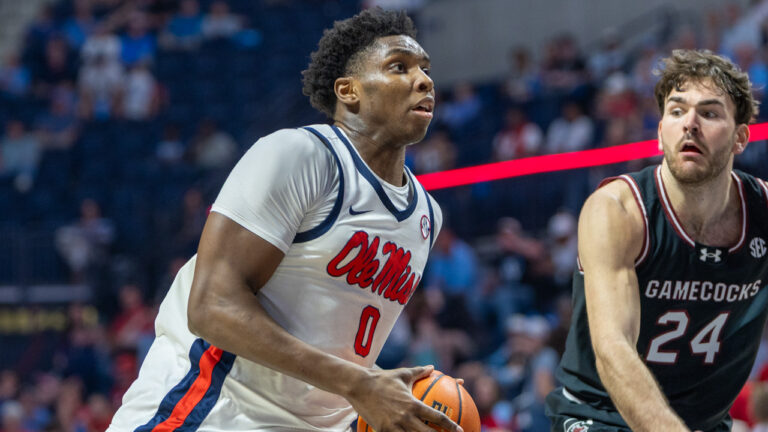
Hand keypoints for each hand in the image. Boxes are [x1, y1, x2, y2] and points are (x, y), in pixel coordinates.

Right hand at [347, 365, 462, 431]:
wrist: (358, 386)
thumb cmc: (382, 379)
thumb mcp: (402, 374)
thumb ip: (419, 372)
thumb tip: (432, 367)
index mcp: (412, 404)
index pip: (436, 417)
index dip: (450, 425)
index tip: (459, 430)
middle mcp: (405, 417)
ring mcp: (393, 426)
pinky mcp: (382, 431)